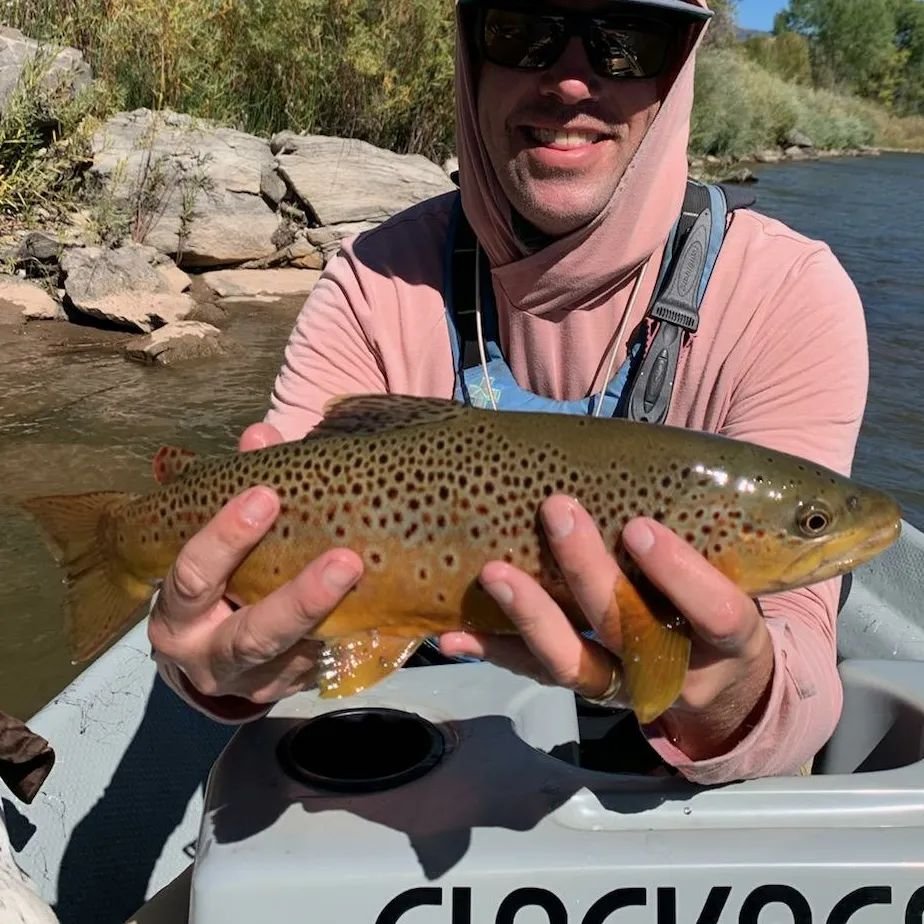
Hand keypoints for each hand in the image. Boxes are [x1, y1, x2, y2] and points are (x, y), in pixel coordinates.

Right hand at [147, 423, 363, 714]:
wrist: (203, 659)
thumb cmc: (211, 582)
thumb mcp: (211, 545)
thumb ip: (236, 490)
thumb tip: (260, 436)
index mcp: (178, 614)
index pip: (192, 577)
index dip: (224, 537)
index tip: (265, 495)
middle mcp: (208, 658)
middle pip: (253, 636)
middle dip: (300, 600)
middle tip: (346, 561)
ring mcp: (252, 683)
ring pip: (299, 659)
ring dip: (341, 624)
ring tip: (377, 586)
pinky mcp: (288, 691)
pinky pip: (325, 668)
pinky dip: (356, 639)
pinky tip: (385, 610)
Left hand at [439, 495, 774, 761]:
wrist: (722, 684)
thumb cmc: (719, 601)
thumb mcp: (738, 575)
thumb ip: (712, 530)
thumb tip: (664, 454)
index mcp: (726, 637)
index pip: (713, 613)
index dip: (678, 575)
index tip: (638, 528)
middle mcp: (673, 670)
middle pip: (628, 629)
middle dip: (588, 573)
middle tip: (557, 512)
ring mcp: (622, 687)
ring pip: (574, 664)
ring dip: (530, 617)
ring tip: (495, 573)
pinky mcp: (583, 689)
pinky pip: (534, 674)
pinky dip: (493, 652)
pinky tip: (453, 634)